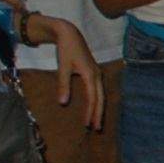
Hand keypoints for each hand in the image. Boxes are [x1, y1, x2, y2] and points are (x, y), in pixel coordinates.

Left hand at [25, 15, 104, 129]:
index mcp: (91, 75)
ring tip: (97, 121)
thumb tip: (63, 103)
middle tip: (97, 128)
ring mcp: (97, 74)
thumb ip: (63, 85)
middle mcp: (97, 75)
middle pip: (100, 98)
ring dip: (98, 108)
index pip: (92, 98)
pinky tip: (94, 107)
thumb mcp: (62, 67)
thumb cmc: (65, 50)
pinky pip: (98, 90)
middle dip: (99, 114)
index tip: (87, 124)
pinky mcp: (93, 73)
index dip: (90, 112)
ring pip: (100, 95)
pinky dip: (96, 100)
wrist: (69, 34)